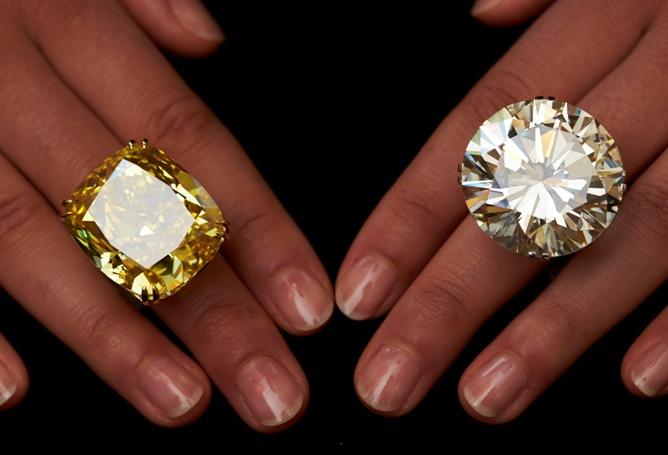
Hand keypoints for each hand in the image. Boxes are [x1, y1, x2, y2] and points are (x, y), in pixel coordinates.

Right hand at [0, 0, 333, 429]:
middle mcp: (2, 68)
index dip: (258, 229)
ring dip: (108, 332)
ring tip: (182, 402)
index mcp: (65, 14)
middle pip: (133, 209)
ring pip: (27, 240)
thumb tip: (207, 38)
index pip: (190, 142)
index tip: (308, 306)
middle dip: (211, 308)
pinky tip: (10, 389)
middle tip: (274, 395)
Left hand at [336, 0, 667, 420]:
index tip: (360, 293)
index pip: (482, 127)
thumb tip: (480, 12)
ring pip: (635, 233)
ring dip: (557, 324)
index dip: (411, 213)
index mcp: (611, 8)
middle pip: (533, 196)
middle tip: (389, 381)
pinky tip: (640, 380)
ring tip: (486, 399)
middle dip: (453, 296)